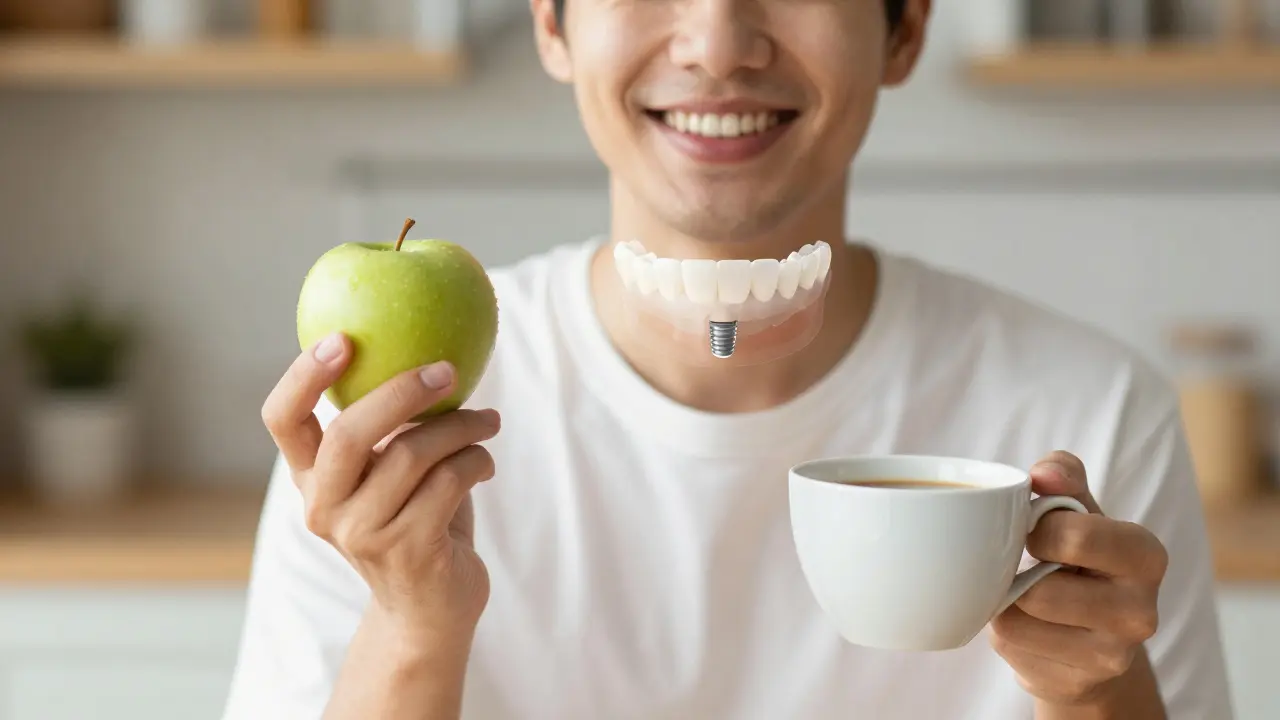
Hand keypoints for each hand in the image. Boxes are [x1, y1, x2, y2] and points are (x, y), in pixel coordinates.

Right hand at [261, 332, 499, 650]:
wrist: (433, 608)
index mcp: (312, 478)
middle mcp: (324, 507)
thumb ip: (395, 424)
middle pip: (349, 433)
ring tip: (488, 422)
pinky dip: (476, 461)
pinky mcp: (407, 551)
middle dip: (402, 391)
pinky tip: (485, 462)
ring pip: (412, 454)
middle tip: (446, 369)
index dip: (302, 376)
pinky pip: (448, 481)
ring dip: (462, 427)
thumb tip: (432, 346)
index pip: (282, 420)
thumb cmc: (419, 520)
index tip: (340, 337)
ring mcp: (362, 534)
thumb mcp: (393, 471)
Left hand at [989, 451, 1168, 710]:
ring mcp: (1111, 656)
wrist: (1090, 634)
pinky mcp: (1075, 682)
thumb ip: (1063, 476)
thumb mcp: (1078, 509)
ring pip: (1018, 619)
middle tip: (1028, 564)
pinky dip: (1004, 629)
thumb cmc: (1079, 555)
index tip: (1034, 527)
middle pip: (1042, 589)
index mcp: (1146, 556)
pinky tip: (1028, 624)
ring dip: (1005, 601)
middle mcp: (1141, 612)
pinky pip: (1010, 647)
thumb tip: (1044, 472)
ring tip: (1026, 592)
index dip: (1038, 527)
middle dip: (1019, 570)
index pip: (1077, 536)